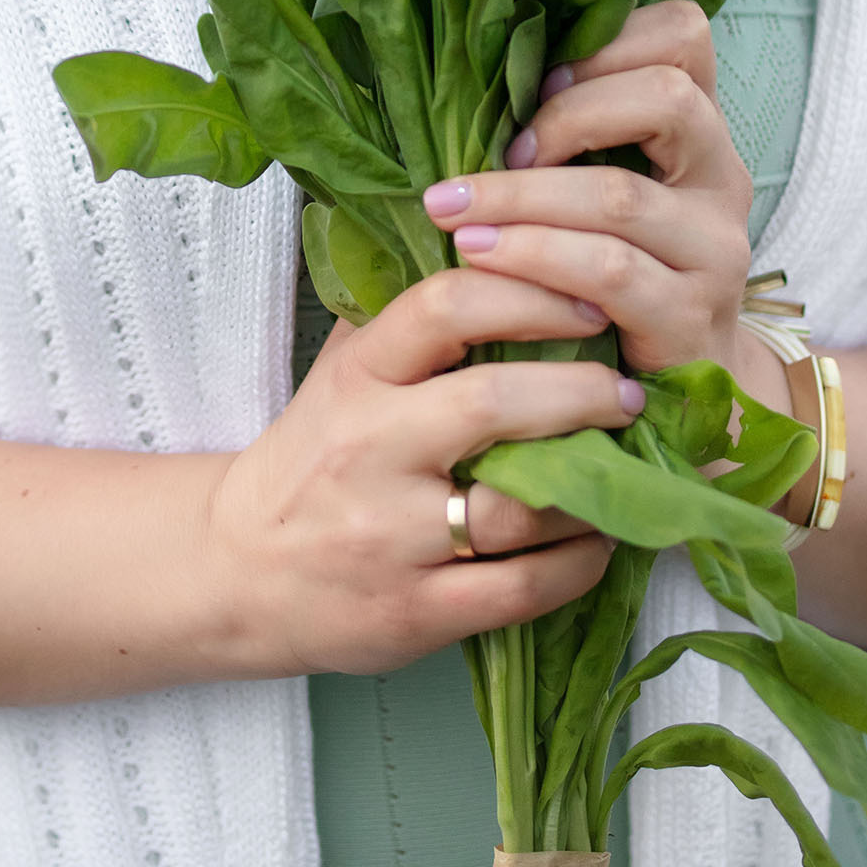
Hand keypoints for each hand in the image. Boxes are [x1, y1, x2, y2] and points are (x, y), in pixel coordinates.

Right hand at [206, 269, 645, 678]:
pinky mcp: (417, 612)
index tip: (589, 304)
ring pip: (523, 505)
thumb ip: (410, 323)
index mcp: (357, 377)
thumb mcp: (341, 374)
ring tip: (623, 468)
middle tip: (627, 391)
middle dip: (584, 392)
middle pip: (496, 403)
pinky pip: (524, 587)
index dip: (531, 295)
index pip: (446, 308)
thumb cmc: (309, 461)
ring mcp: (394, 537)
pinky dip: (579, 561)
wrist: (238, 572)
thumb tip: (503, 253)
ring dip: (594, 486)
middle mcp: (372, 449)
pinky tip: (597, 538)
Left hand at [420, 1, 766, 388]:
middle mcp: (720, 178)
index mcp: (699, 130)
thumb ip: (572, 137)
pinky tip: (482, 259)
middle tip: (500, 153)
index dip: (607, 42)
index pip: (684, 34)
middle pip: (667, 97)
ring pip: (620, 195)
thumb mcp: (605, 193)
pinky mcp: (691, 316)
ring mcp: (715, 249)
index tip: (536, 84)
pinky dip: (536, 258)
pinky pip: (610, 271)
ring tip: (453, 211)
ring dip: (522, 198)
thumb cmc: (614, 277)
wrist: (681, 397)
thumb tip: (467, 79)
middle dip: (565, 114)